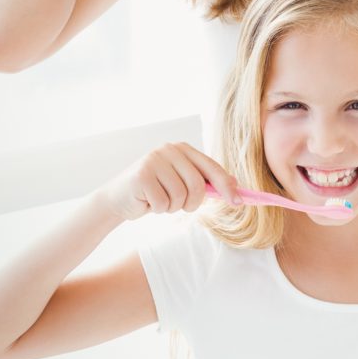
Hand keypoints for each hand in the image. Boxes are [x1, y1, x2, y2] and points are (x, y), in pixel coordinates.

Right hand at [100, 141, 241, 221]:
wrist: (118, 198)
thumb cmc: (155, 191)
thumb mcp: (182, 184)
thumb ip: (205, 181)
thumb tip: (235, 185)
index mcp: (183, 149)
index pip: (212, 167)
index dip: (226, 186)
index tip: (238, 202)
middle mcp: (170, 149)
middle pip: (198, 185)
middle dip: (192, 203)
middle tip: (180, 206)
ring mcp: (155, 160)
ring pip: (181, 196)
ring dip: (173, 207)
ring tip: (160, 201)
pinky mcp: (142, 174)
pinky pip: (164, 203)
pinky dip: (158, 209)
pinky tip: (148, 202)